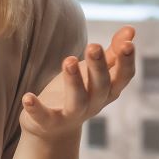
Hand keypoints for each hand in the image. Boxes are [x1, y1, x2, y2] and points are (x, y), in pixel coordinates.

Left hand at [20, 26, 135, 141]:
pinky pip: (44, 117)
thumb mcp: (95, 72)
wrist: (54, 129)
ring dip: (74, 82)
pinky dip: (36, 109)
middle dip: (98, 67)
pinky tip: (28, 97)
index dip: (127, 62)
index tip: (128, 44)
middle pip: (101, 86)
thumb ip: (112, 53)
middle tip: (93, 46)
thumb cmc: (79, 92)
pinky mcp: (50, 123)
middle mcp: (95, 104)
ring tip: (69, 60)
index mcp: (108, 90)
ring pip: (77, 101)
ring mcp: (73, 115)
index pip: (123, 77)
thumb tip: (131, 30)